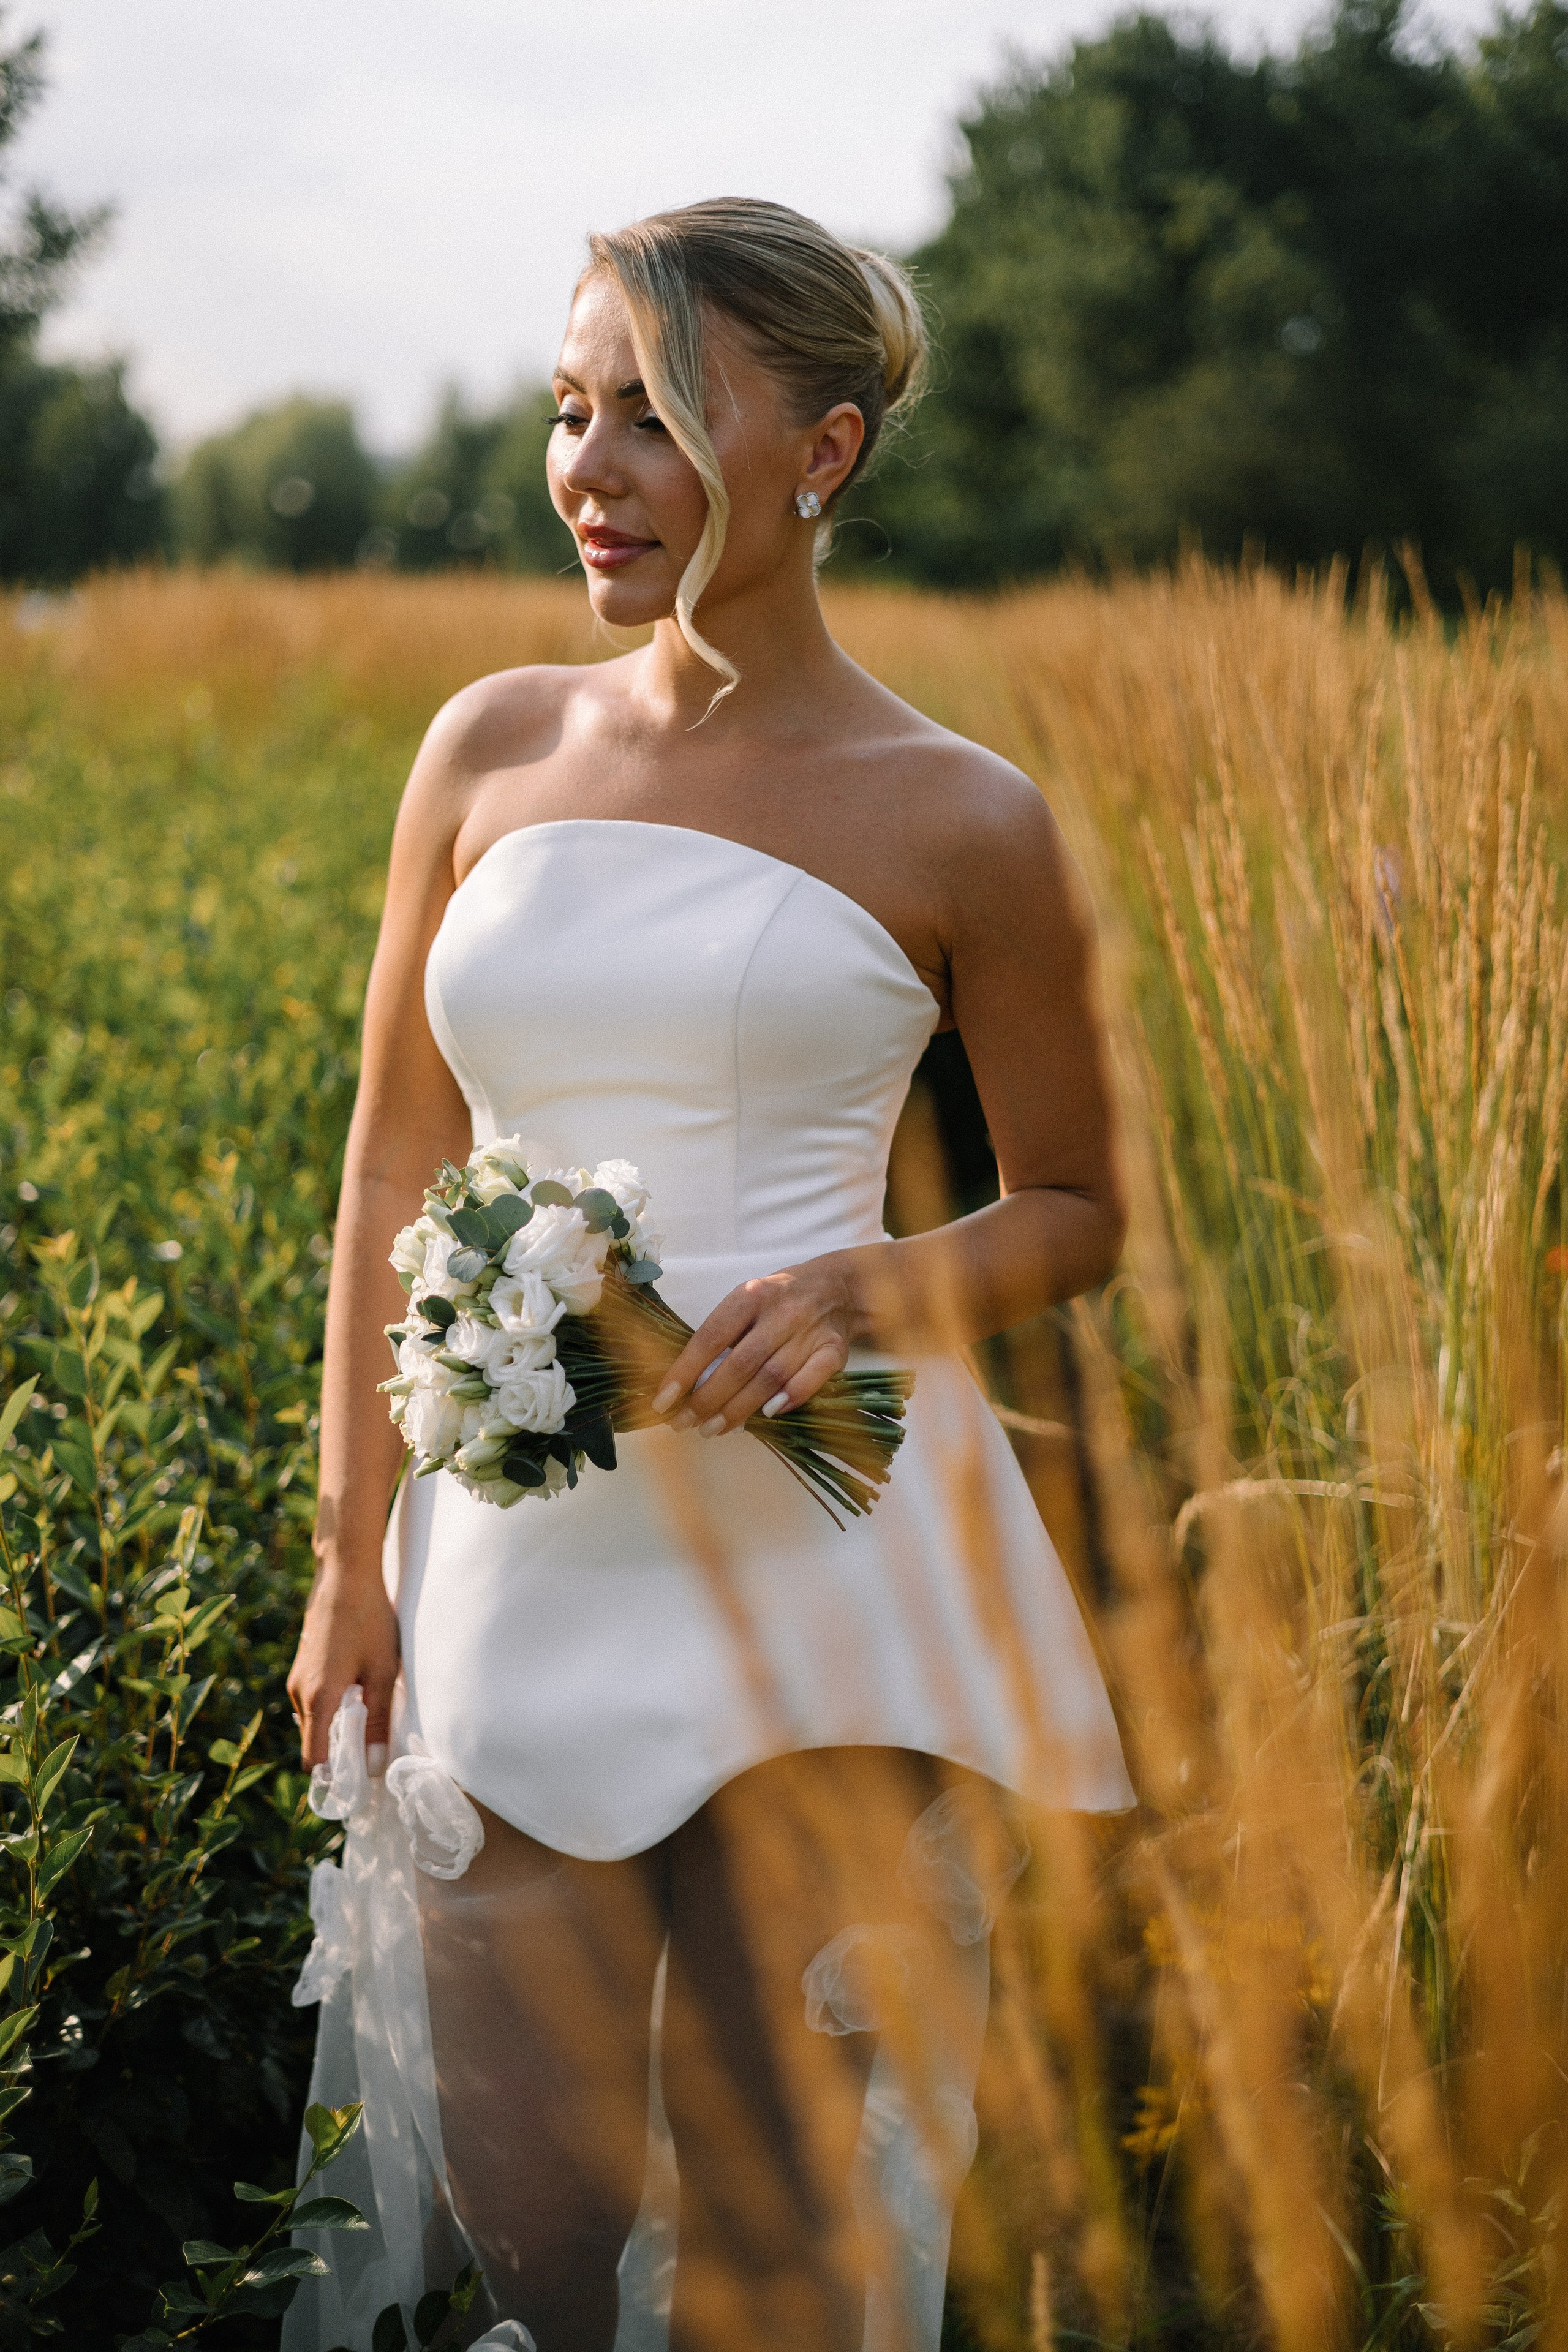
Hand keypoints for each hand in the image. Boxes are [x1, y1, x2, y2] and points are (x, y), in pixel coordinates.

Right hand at [286, 1567, 400, 1767]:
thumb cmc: (369, 1620)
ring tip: (370, 1713)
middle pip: (314, 1743)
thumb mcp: (383, 1671)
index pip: (315, 1759)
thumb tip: (374, 1765)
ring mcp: (297, 1679)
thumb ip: (378, 1719)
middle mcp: (299, 1693)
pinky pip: (314, 1703)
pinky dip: (332, 1707)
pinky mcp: (301, 1668)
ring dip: (338, 1726)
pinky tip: (358, 1691)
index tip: (359, 1783)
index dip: (335, 1777)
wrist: (345, 1576)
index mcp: (318, 1698)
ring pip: (314, 1722)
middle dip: (341, 1751)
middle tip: (374, 1748)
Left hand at [650, 1255, 864, 1435]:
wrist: (836, 1288)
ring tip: (713, 1429)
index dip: (684, 1372)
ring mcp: (810, 1331)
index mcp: (750, 1295)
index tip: (663, 1401)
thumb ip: (722, 1337)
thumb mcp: (745, 1303)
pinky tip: (767, 1416)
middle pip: (740, 1364)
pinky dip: (789, 1398)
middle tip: (684, 1424)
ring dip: (740, 1409)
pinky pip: (812, 1379)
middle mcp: (781, 1312)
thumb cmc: (778, 1301)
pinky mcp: (835, 1348)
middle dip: (707, 1400)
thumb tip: (685, 1385)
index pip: (710, 1337)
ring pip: (771, 1377)